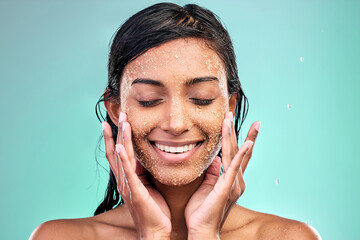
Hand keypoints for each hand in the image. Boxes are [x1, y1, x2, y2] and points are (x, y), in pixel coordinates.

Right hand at [102, 112, 170, 238]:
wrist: (156, 230)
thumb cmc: (154, 210)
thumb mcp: (149, 186)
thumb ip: (145, 172)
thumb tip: (147, 158)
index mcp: (128, 178)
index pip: (119, 153)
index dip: (116, 137)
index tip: (117, 121)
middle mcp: (124, 180)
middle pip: (117, 151)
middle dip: (117, 132)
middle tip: (119, 114)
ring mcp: (128, 185)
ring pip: (121, 157)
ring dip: (120, 138)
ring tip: (121, 122)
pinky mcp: (135, 191)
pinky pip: (127, 171)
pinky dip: (122, 158)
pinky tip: (120, 145)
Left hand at [184, 112, 259, 238]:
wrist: (202, 230)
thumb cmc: (202, 211)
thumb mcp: (208, 187)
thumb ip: (213, 173)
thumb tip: (216, 159)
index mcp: (230, 179)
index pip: (234, 153)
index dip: (234, 136)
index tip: (230, 121)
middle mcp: (236, 180)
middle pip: (238, 149)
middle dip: (235, 129)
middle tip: (231, 111)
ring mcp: (233, 183)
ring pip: (234, 153)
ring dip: (232, 134)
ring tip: (229, 117)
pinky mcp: (227, 187)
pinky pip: (234, 167)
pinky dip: (242, 154)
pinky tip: (247, 143)